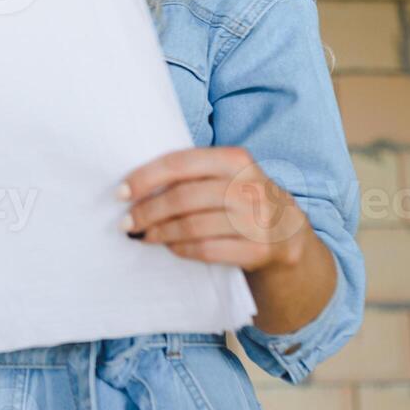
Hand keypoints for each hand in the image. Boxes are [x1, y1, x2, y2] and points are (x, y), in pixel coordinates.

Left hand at [118, 146, 310, 272]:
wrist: (289, 234)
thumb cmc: (240, 200)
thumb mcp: (225, 176)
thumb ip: (191, 173)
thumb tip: (132, 185)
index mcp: (235, 159)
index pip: (179, 164)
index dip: (145, 178)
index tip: (120, 193)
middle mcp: (250, 185)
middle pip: (183, 198)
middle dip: (147, 212)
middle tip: (126, 222)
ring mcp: (259, 219)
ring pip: (193, 226)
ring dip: (161, 233)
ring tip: (143, 235)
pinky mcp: (262, 250)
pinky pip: (209, 250)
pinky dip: (183, 249)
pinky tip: (171, 247)